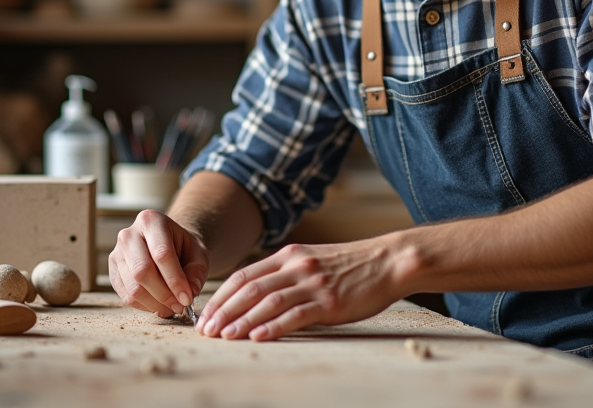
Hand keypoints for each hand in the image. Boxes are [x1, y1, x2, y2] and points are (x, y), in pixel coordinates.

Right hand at [109, 209, 209, 317]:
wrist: (167, 245)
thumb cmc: (183, 248)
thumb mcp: (198, 254)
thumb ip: (197, 271)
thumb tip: (191, 291)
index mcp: (152, 221)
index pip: (162, 254)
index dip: (175, 280)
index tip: (187, 298)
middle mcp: (129, 235)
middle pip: (142, 271)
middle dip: (164, 295)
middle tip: (180, 306)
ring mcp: (117, 254)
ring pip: (133, 288)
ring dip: (155, 304)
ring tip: (172, 307)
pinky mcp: (113, 272)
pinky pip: (126, 296)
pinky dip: (145, 306)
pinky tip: (159, 304)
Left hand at [196, 239, 401, 340]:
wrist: (387, 261)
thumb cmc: (350, 266)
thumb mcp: (311, 261)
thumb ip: (285, 273)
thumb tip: (255, 293)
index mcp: (289, 256)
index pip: (244, 276)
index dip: (221, 296)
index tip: (205, 314)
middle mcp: (296, 267)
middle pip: (250, 288)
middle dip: (224, 310)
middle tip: (205, 330)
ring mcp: (312, 283)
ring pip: (268, 301)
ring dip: (242, 320)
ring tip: (224, 336)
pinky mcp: (329, 302)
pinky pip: (295, 315)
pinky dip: (273, 326)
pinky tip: (257, 336)